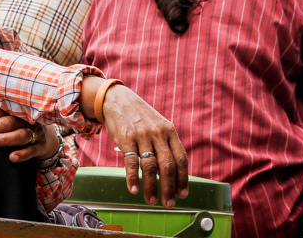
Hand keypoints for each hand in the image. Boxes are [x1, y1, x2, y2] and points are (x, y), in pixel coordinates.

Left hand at [0, 105, 60, 162]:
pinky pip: (32, 150)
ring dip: (5, 138)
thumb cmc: (18, 126)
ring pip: (20, 134)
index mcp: (15, 110)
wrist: (47, 136)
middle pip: (7, 122)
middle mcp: (26, 119)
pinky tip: (11, 158)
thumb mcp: (7, 118)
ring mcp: (35, 132)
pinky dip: (23, 154)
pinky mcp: (41, 146)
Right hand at [88, 81, 188, 207]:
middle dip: (169, 188)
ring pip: (150, 166)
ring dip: (151, 187)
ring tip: (152, 200)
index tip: (183, 194)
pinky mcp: (126, 138)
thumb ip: (165, 146)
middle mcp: (158, 133)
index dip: (183, 179)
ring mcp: (142, 136)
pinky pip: (131, 162)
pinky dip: (132, 178)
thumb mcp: (158, 126)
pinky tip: (134, 189)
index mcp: (169, 131)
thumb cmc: (141, 117)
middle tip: (168, 203)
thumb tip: (170, 175)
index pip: (181, 158)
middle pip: (167, 166)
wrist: (118, 99)